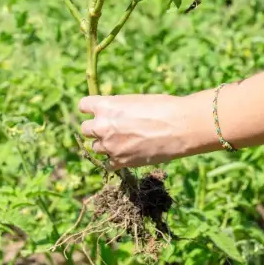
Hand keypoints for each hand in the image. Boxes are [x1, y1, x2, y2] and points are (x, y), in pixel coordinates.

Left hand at [79, 93, 201, 168]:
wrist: (180, 126)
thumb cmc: (161, 107)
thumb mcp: (134, 100)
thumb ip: (117, 108)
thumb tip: (111, 114)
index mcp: (105, 105)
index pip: (83, 106)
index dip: (91, 108)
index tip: (98, 111)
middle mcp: (102, 126)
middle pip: (85, 129)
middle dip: (96, 128)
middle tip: (111, 128)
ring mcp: (110, 146)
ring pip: (95, 147)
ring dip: (105, 144)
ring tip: (123, 141)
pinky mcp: (120, 162)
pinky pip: (108, 163)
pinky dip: (115, 160)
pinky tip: (127, 153)